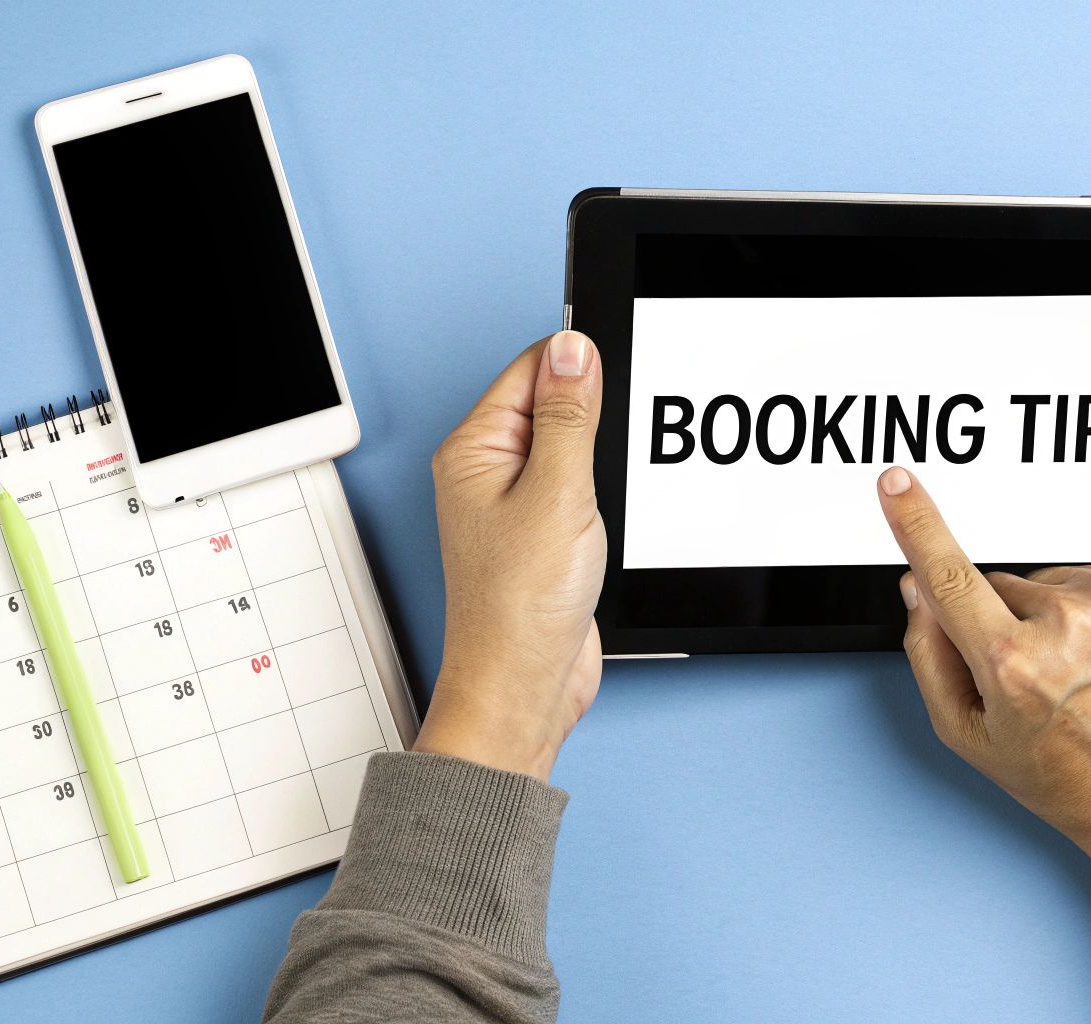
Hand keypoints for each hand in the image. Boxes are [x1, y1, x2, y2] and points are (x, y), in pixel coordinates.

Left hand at [413, 331, 605, 781]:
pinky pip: (577, 486)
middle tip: (612, 448)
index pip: (530, 368)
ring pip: (570, 446)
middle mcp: (488, 471)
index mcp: (474, 449)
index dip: (578, 365)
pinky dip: (601, 490)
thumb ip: (569, 416)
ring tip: (604, 490)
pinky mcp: (543, 533)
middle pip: (551, 402)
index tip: (616, 377)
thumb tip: (573, 349)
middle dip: (593, 413)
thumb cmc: (519, 608)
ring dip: (600, 456)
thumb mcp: (556, 493)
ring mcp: (516, 503)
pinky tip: (609, 511)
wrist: (525, 686)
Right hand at [877, 465, 1090, 937]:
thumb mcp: (970, 737)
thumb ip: (929, 655)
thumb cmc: (1069, 780)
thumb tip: (918, 587)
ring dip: (1056, 617)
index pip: (948, 574)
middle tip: (1040, 681)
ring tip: (1085, 675)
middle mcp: (1069, 623)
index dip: (915, 522)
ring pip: (1050, 582)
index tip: (895, 483)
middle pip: (999, 585)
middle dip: (1004, 622)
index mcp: (1014, 664)